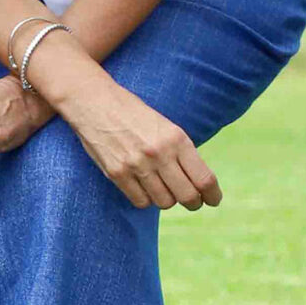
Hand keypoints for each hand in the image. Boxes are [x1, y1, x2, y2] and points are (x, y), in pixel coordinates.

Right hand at [50, 76, 221, 210]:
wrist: (93, 101)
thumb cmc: (132, 113)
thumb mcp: (165, 126)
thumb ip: (180, 151)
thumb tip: (195, 181)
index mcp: (177, 139)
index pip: (204, 179)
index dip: (212, 195)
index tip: (212, 200)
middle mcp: (159, 154)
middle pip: (187, 196)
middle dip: (193, 203)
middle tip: (192, 202)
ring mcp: (136, 165)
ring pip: (164, 202)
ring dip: (167, 200)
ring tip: (163, 191)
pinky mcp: (116, 173)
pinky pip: (140, 201)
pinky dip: (145, 200)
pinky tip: (144, 190)